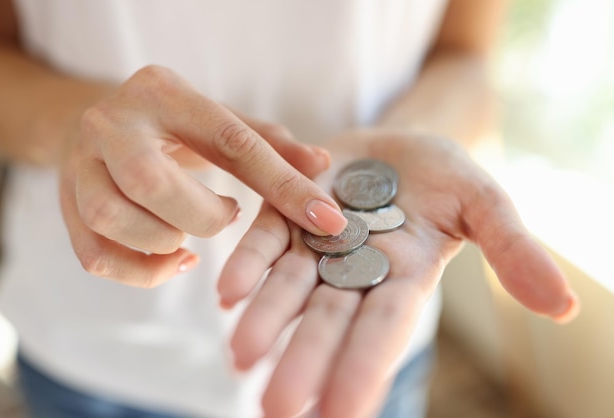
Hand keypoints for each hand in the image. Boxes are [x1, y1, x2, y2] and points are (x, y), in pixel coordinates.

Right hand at [59, 65, 347, 286]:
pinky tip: (172, 260)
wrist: (94, 120)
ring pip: (112, 219)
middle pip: (150, 182)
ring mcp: (79, 164)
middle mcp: (112, 123)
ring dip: (164, 243)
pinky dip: (141, 272)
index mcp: (164, 93)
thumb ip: (270, 144)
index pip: (233, 140)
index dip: (284, 184)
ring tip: (191, 238)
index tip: (327, 219)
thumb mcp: (221, 120)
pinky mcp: (64, 204)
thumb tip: (323, 164)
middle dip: (201, 217)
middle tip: (224, 216)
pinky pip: (95, 256)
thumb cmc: (173, 124)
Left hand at [219, 129, 579, 417]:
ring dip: (265, 321)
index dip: (364, 368)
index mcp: (402, 278)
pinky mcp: (284, 210)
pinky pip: (264, 239)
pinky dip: (247, 264)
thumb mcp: (485, 204)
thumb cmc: (444, 177)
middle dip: (304, 361)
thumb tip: (565, 307)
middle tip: (276, 409)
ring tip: (241, 357)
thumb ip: (513, 251)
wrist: (398, 143)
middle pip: (327, 321)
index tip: (340, 414)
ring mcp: (314, 243)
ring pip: (288, 289)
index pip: (384, 331)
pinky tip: (227, 291)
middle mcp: (353, 272)